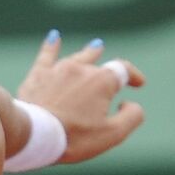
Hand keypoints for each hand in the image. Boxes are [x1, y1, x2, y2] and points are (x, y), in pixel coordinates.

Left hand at [13, 33, 145, 163]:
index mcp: (102, 82)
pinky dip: (52, 46)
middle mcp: (82, 69)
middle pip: (99, 63)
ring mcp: (58, 70)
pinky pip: (46, 55)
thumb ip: (132, 117)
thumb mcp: (112, 134)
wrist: (35, 135)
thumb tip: (131, 104)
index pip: (123, 70)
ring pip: (77, 57)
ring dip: (89, 53)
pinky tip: (54, 37)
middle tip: (115, 72)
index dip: (133, 75)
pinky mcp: (37, 76)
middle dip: (109, 68)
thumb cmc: (75, 138)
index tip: (139, 83)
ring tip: (97, 47)